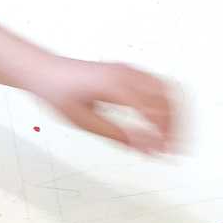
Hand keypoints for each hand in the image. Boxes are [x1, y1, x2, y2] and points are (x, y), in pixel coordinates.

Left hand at [34, 55, 176, 152]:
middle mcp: (127, 73)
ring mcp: (129, 69)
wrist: (45, 71)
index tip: (167, 153)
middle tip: (176, 149)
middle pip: (167, 99)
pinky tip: (162, 121)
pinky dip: (165, 104)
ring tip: (173, 138)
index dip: (164, 134)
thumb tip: (145, 149)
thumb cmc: (59, 93)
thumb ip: (118, 135)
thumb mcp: (85, 122)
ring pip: (167, 90)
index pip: (152, 111)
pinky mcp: (128, 71)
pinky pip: (158, 85)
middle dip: (176, 126)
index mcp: (116, 85)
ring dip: (174, 115)